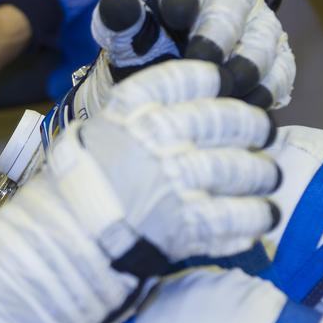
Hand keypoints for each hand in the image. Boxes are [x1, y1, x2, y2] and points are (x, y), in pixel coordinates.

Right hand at [0, 61, 280, 322]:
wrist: (54, 246)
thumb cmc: (70, 191)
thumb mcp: (92, 137)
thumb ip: (131, 120)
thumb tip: (171, 109)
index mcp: (131, 111)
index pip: (191, 77)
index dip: (214, 80)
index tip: (224, 86)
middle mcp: (158, 138)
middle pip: (228, 119)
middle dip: (252, 125)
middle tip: (262, 132)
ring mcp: (176, 181)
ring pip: (241, 168)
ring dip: (260, 173)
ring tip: (268, 177)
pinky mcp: (188, 224)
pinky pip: (238, 216)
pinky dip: (255, 217)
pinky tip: (263, 216)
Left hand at [78, 0, 294, 116]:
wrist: (159, 92)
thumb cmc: (140, 56)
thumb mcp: (123, 40)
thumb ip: (120, 20)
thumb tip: (120, 2)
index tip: (175, 16)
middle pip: (235, 3)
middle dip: (218, 35)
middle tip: (200, 63)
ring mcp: (257, 26)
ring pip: (262, 38)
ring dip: (244, 67)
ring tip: (220, 92)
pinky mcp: (274, 60)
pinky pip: (279, 71)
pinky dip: (263, 90)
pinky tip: (242, 108)